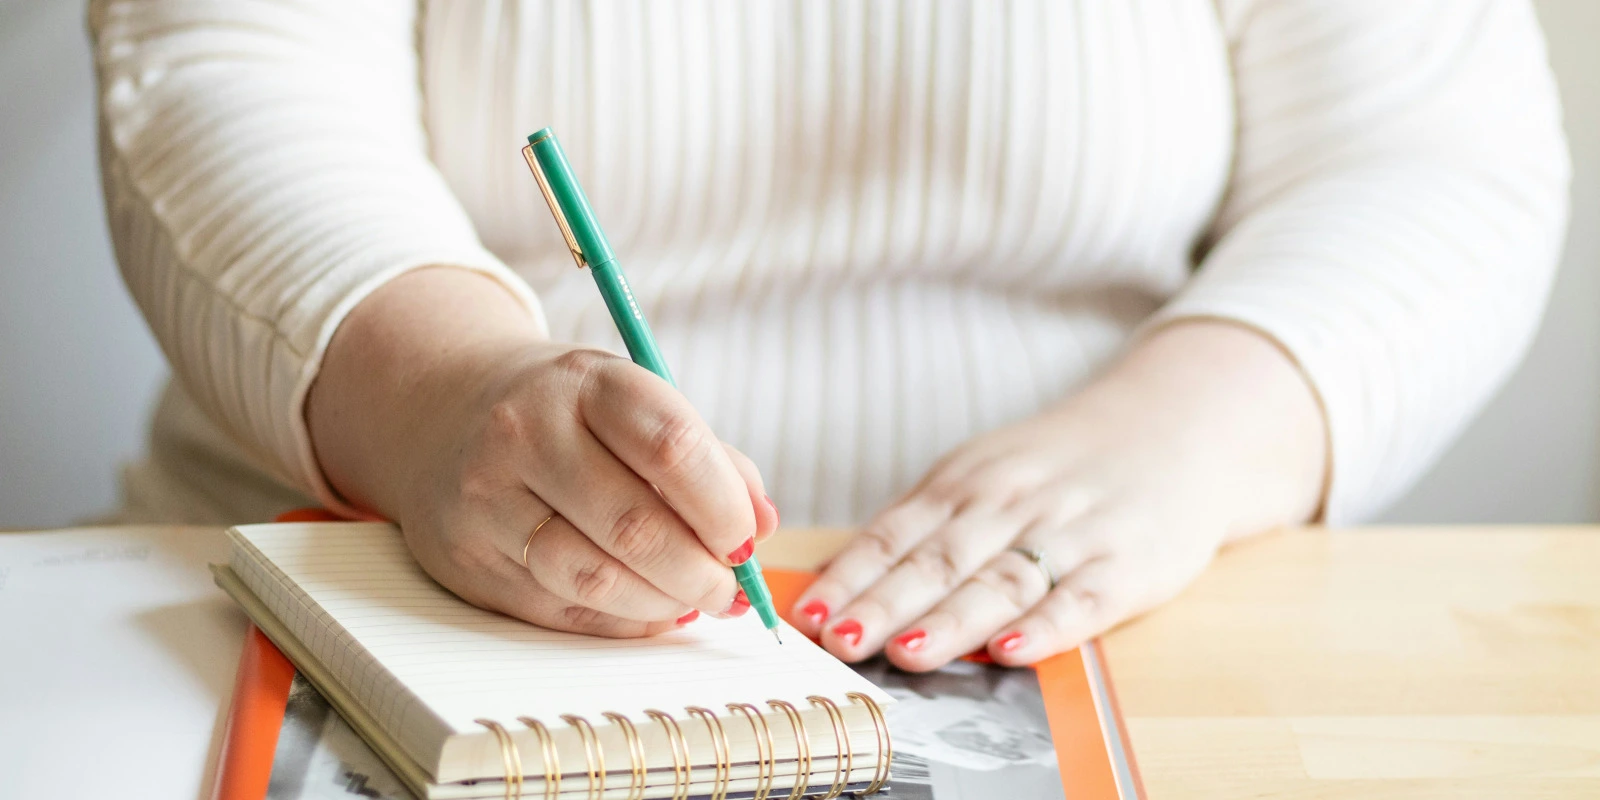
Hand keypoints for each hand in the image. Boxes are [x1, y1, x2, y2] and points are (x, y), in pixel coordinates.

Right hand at [308, 268, 778, 636]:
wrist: (443, 413)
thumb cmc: (568, 414)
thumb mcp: (635, 404)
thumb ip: (709, 458)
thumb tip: (763, 526)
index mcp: (585, 382)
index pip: (671, 448)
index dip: (723, 508)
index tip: (746, 541)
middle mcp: (526, 434)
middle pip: (635, 526)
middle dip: (701, 572)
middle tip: (730, 590)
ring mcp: (488, 500)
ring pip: (596, 579)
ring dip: (663, 604)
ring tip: (692, 600)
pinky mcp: (468, 561)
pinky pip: (562, 612)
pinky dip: (620, 621)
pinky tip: (645, 608)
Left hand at [790, 321, 1326, 669]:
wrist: (1174, 430)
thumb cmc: (1060, 466)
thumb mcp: (984, 472)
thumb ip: (923, 524)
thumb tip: (843, 578)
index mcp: (968, 482)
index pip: (897, 535)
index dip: (851, 576)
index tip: (810, 615)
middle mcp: (1011, 505)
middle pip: (938, 561)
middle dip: (885, 604)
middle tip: (840, 640)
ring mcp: (1069, 534)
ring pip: (1000, 583)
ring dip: (950, 622)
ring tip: (906, 652)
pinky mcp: (1124, 567)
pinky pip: (1080, 601)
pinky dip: (1045, 628)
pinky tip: (1011, 651)